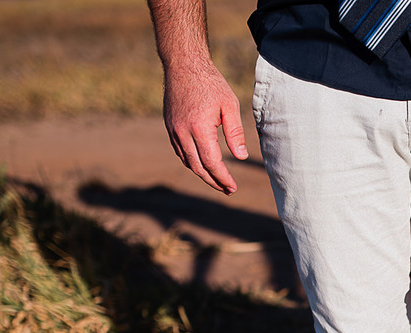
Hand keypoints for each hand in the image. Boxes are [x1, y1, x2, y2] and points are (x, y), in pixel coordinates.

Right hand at [163, 60, 248, 193]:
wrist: (184, 65)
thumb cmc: (211, 83)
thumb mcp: (230, 105)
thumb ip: (235, 133)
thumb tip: (241, 157)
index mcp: (199, 129)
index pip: (212, 163)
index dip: (223, 178)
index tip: (233, 188)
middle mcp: (182, 133)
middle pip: (198, 167)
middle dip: (213, 181)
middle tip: (227, 190)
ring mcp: (173, 130)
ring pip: (187, 161)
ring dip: (202, 174)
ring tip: (217, 181)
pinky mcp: (169, 126)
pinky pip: (180, 151)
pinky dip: (192, 162)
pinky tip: (203, 164)